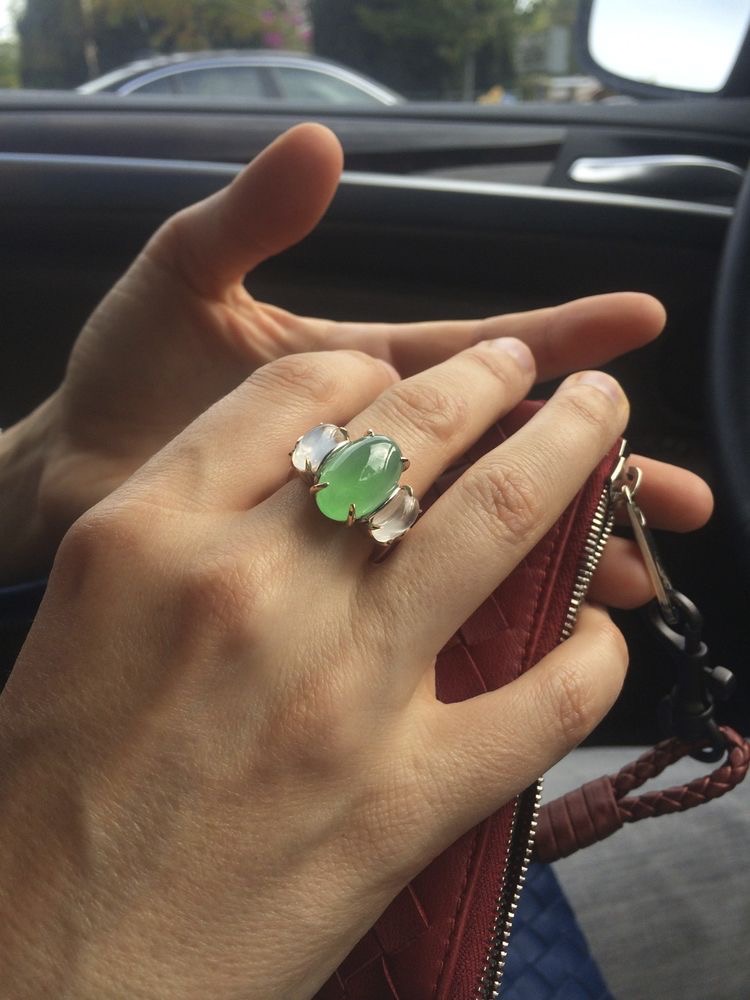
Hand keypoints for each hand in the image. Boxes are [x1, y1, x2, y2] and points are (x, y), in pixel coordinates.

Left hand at [0, 124, 710, 587]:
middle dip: (595, 469)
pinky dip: (473, 615)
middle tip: (683, 495)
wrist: (70, 476)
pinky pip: (412, 598)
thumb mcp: (182, 279)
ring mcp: (352, 520)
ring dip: (560, 552)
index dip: (558, 335)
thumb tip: (322, 144)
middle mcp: (373, 451)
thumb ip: (248, 221)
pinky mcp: (319, 584)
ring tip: (639, 575)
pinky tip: (529, 644)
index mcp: (362, 374)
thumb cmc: (126, 377)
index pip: (477, 354)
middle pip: (505, 457)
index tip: (639, 322)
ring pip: (479, 535)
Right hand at [2, 343, 632, 997]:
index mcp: (148, 537)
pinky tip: (596, 634)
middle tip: (526, 363)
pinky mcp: (404, 798)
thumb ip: (185, 533)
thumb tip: (299, 483)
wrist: (44, 973)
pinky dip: (589, 655)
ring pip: (497, 521)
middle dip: (490, 379)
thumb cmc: (45, 803)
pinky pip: (544, 696)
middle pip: (411, 432)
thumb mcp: (86, 621)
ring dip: (567, 455)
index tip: (396, 378)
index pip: (292, 398)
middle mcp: (250, 588)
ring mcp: (341, 688)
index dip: (363, 373)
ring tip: (598, 418)